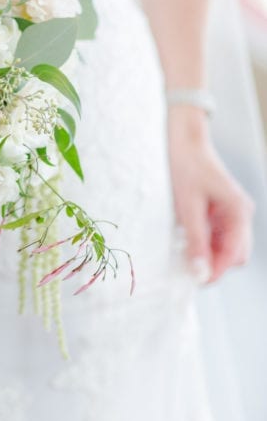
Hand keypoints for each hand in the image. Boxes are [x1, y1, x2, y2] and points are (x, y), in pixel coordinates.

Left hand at [168, 107, 254, 282]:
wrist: (181, 138)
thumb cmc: (185, 165)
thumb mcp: (187, 204)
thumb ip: (195, 238)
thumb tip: (200, 270)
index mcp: (238, 210)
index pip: (235, 254)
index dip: (216, 270)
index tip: (195, 281)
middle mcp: (239, 213)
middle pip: (234, 254)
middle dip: (213, 264)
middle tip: (186, 270)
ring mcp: (230, 213)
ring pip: (224, 248)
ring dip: (207, 255)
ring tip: (181, 256)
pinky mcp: (218, 211)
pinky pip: (215, 237)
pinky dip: (202, 244)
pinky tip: (184, 242)